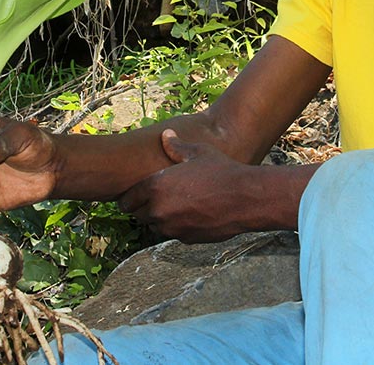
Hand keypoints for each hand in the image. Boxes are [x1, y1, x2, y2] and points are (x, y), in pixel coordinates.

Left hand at [117, 130, 258, 242]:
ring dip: (160, 219)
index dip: (130, 197)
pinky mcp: (186, 239)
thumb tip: (166, 135)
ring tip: (175, 206)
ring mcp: (172, 227)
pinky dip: (178, 227)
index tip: (135, 195)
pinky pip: (174, 234)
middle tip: (156, 199)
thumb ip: (176, 147)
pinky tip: (191, 214)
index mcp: (156, 186)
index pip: (126, 200)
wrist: (246, 198)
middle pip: (138, 216)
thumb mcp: (198, 153)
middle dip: (144, 208)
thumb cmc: (222, 171)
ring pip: (155, 227)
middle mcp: (159, 210)